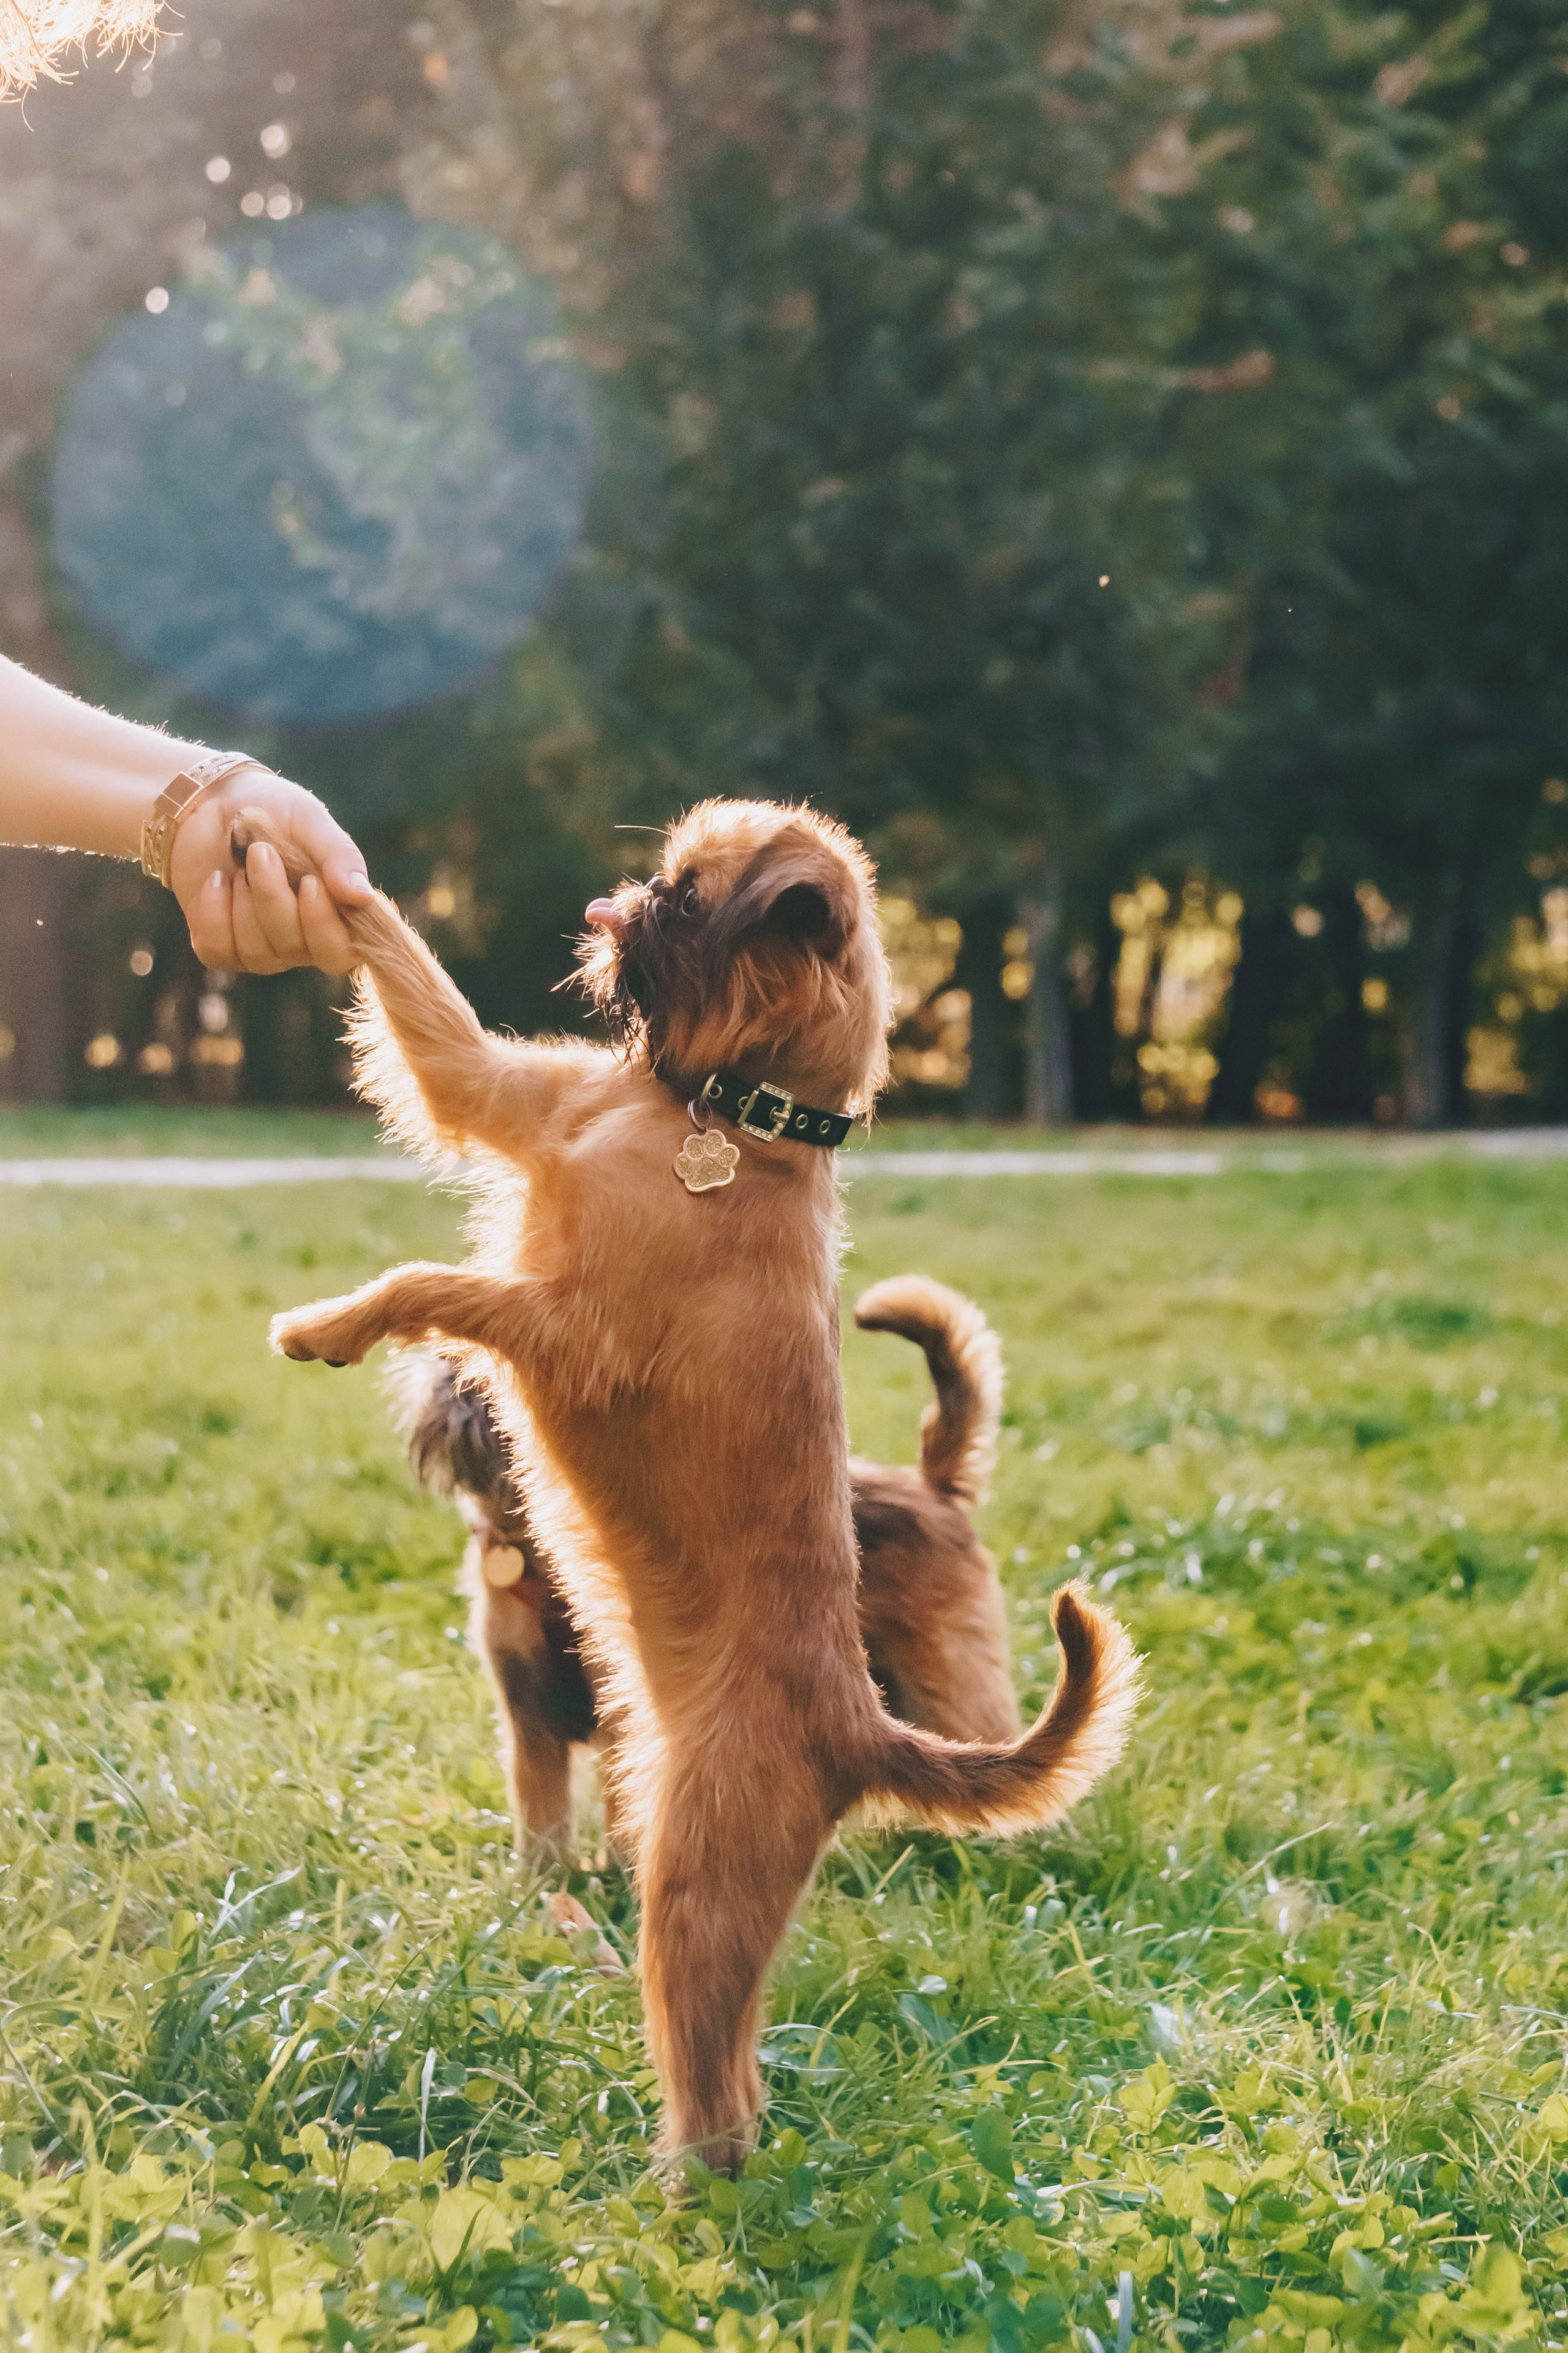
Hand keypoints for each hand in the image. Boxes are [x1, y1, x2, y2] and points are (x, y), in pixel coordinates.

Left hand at [169, 771, 372, 974]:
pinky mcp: (219, 944)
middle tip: (261, 852)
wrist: (211, 800)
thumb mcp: (310, 821)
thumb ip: (339, 856)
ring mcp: (260, 948)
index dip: (323, 926)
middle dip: (274, 899)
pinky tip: (216, 880)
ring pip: (258, 953)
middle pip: (296, 950)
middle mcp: (301, 941)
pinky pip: (217, 948)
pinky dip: (214, 909)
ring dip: (244, 901)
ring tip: (239, 864)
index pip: (342, 954)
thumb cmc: (272, 810)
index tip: (309, 881)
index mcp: (334, 914)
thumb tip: (362, 897)